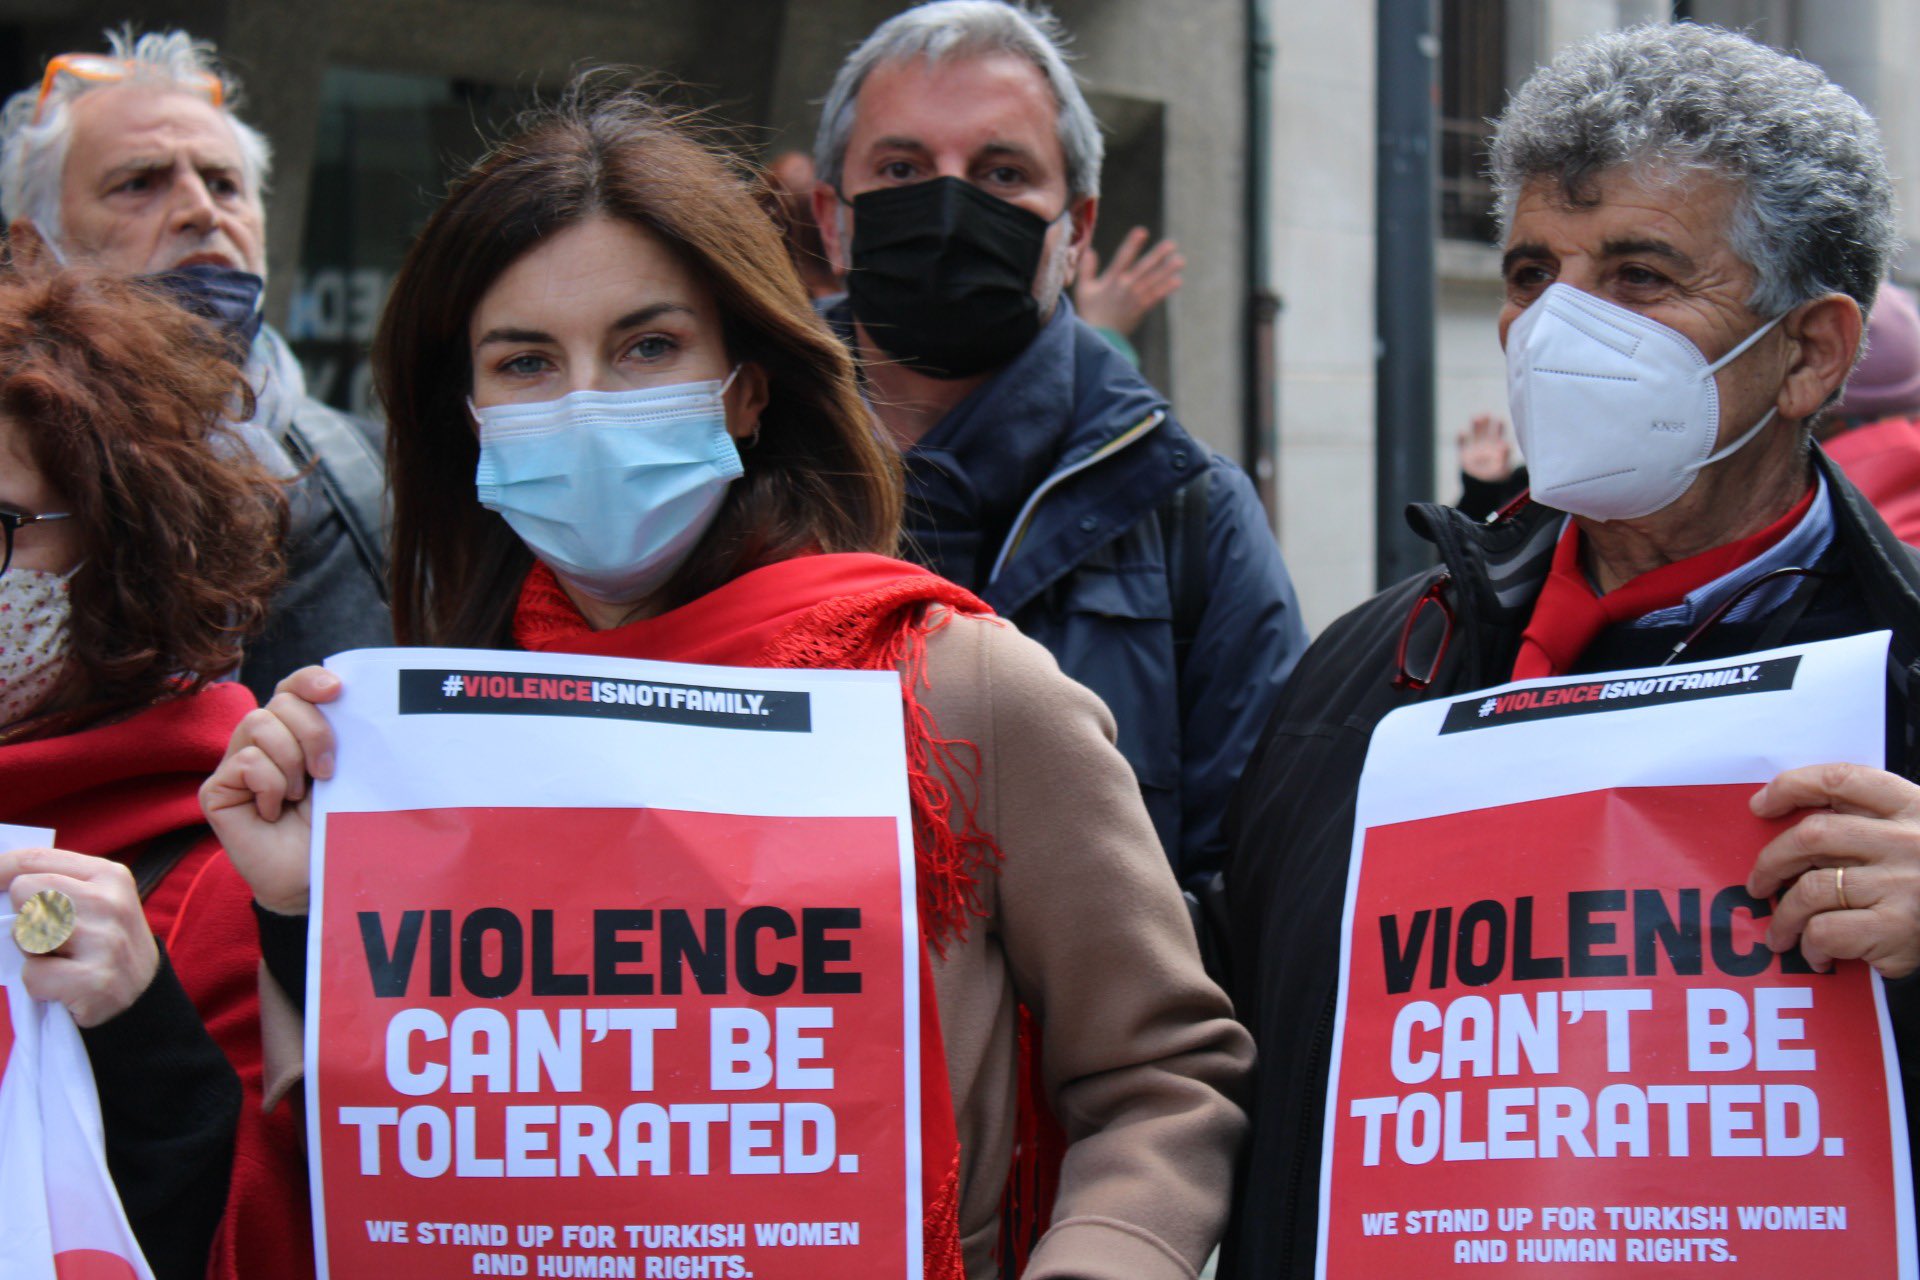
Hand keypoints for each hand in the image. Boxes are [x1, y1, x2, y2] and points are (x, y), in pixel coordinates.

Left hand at [1, 847, 157, 1026]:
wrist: (144, 994)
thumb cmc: (104, 944)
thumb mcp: (95, 902)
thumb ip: (55, 886)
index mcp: (108, 875)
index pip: (35, 858)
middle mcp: (109, 902)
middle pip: (24, 890)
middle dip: (23, 916)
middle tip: (46, 936)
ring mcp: (104, 941)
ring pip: (24, 932)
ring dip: (31, 952)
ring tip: (58, 960)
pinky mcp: (94, 980)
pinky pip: (32, 974)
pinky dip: (38, 985)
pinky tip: (62, 986)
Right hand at [201, 666, 342, 914]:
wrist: (312, 878)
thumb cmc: (332, 827)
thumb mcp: (344, 774)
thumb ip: (338, 736)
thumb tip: (345, 696)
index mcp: (294, 732)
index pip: (294, 687)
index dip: (310, 680)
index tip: (337, 689)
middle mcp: (260, 742)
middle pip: (280, 701)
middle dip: (313, 731)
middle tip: (327, 772)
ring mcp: (234, 764)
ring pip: (259, 724)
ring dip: (291, 761)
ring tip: (298, 796)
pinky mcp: (215, 790)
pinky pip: (247, 761)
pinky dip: (270, 785)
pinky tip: (273, 812)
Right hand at [1073, 227, 1183, 336]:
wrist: (1097, 338)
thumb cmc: (1090, 312)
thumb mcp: (1084, 290)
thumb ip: (1087, 270)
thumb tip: (1089, 250)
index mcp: (1111, 280)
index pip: (1122, 258)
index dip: (1132, 244)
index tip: (1142, 231)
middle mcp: (1124, 287)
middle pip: (1143, 268)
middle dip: (1157, 256)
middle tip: (1172, 244)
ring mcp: (1134, 299)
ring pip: (1153, 281)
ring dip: (1167, 270)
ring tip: (1180, 260)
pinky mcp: (1140, 310)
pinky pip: (1155, 297)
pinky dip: (1166, 289)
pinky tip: (1177, 280)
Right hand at [1457, 413, 1516, 482]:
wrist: (1481, 488)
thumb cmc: (1496, 478)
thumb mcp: (1504, 469)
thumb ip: (1505, 457)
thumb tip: (1506, 444)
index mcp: (1498, 447)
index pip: (1499, 433)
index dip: (1499, 426)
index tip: (1500, 420)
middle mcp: (1486, 445)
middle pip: (1486, 430)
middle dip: (1486, 422)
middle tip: (1486, 415)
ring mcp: (1474, 449)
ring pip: (1475, 433)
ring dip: (1476, 426)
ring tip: (1477, 418)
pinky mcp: (1464, 455)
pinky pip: (1461, 444)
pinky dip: (1461, 438)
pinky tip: (1462, 433)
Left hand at [1746, 763, 1919, 977]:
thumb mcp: (1917, 834)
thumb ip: (1869, 822)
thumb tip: (1791, 829)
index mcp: (1912, 806)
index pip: (1841, 779)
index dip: (1792, 786)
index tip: (1760, 805)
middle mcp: (1907, 840)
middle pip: (1813, 835)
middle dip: (1771, 861)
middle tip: (1759, 883)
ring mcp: (1903, 883)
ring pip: (1811, 889)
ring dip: (1784, 915)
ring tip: (1779, 933)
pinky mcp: (1899, 927)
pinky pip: (1827, 930)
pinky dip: (1811, 944)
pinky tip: (1817, 954)